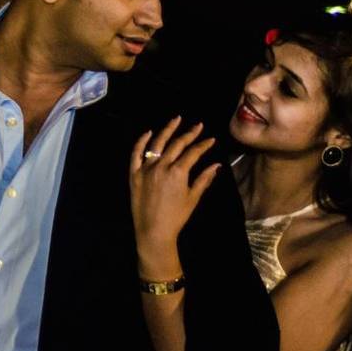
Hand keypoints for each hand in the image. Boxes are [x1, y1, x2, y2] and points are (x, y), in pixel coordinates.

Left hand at [129, 116, 220, 251]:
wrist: (154, 231)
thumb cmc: (176, 216)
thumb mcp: (193, 197)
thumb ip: (204, 179)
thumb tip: (217, 165)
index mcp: (178, 172)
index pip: (193, 152)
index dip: (203, 144)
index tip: (211, 139)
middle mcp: (161, 166)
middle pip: (176, 144)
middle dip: (189, 133)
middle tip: (198, 125)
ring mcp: (146, 168)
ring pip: (157, 143)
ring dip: (167, 130)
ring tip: (176, 119)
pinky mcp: (134, 173)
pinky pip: (136, 153)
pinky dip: (141, 141)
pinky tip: (148, 132)